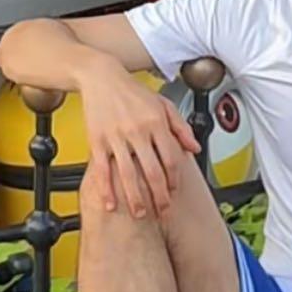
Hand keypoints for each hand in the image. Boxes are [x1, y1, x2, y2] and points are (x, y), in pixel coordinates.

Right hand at [78, 57, 198, 217]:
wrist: (101, 76)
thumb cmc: (132, 91)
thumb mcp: (162, 103)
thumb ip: (180, 126)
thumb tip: (194, 147)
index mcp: (156, 122)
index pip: (171, 158)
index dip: (174, 179)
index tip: (174, 192)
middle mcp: (138, 130)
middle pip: (153, 171)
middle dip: (159, 196)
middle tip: (162, 211)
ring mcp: (116, 136)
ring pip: (129, 174)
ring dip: (136, 198)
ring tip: (140, 214)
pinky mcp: (97, 140)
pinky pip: (103, 169)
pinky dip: (107, 189)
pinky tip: (110, 203)